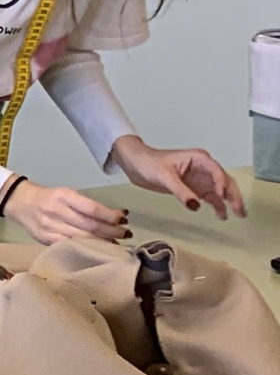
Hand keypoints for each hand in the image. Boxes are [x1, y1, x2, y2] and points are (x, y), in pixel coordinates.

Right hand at [1, 178, 129, 243]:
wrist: (17, 201)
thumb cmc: (47, 196)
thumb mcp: (65, 194)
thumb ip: (84, 205)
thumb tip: (111, 218)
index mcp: (63, 196)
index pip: (92, 209)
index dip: (110, 216)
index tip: (123, 218)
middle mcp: (56, 211)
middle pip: (90, 226)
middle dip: (112, 231)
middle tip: (126, 233)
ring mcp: (50, 227)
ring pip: (82, 238)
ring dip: (103, 242)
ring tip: (117, 242)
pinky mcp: (46, 239)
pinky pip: (71, 245)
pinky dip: (87, 248)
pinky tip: (98, 249)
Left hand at [112, 136, 245, 219]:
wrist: (135, 164)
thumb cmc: (148, 163)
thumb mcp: (164, 176)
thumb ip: (180, 191)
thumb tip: (195, 206)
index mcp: (199, 159)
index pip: (217, 172)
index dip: (222, 184)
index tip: (223, 197)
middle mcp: (204, 168)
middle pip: (224, 181)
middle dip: (233, 195)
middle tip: (240, 211)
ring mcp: (200, 178)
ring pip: (220, 191)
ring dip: (229, 202)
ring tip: (238, 215)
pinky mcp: (194, 188)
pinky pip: (210, 197)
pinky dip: (217, 205)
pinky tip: (222, 215)